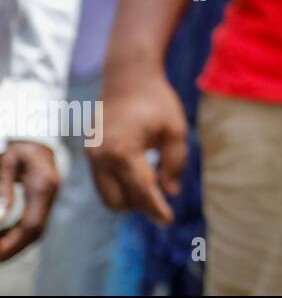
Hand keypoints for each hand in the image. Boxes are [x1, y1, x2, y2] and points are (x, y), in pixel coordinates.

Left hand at [0, 141, 58, 259]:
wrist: (35, 136)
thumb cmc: (18, 145)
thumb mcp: (5, 161)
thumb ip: (3, 187)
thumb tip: (2, 216)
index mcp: (43, 186)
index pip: (32, 226)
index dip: (12, 244)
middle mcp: (51, 195)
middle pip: (35, 232)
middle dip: (12, 248)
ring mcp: (51, 198)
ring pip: (36, 230)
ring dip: (15, 242)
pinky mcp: (47, 199)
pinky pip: (35, 221)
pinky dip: (18, 233)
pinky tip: (4, 235)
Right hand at [89, 65, 186, 224]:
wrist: (128, 77)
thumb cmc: (157, 102)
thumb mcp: (175, 131)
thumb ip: (174, 164)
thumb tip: (171, 192)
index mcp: (123, 152)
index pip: (141, 191)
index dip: (156, 209)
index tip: (168, 221)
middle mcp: (101, 157)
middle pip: (118, 202)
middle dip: (141, 206)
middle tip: (162, 202)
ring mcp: (91, 156)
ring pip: (106, 196)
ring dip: (128, 198)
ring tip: (153, 187)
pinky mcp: (89, 153)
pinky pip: (102, 182)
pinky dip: (120, 186)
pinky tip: (140, 175)